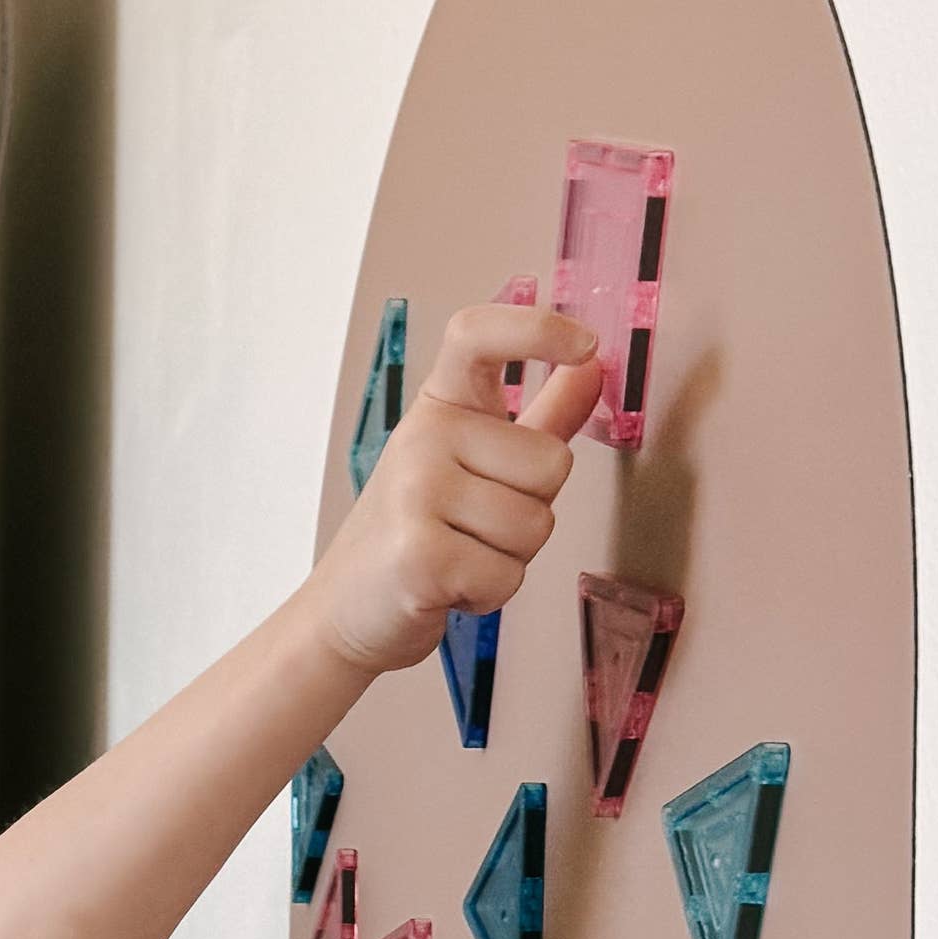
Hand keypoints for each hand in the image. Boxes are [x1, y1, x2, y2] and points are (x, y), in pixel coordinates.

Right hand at [307, 299, 604, 685]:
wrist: (346, 609)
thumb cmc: (416, 534)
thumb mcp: (475, 462)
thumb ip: (540, 415)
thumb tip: (591, 367)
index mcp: (439, 407)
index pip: (479, 336)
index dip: (538, 328)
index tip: (584, 345)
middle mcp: (423, 437)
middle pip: (552, 463)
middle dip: (532, 510)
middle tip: (476, 527)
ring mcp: (415, 492)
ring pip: (535, 526)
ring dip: (509, 558)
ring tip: (461, 556)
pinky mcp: (419, 555)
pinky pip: (507, 575)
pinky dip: (488, 594)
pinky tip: (450, 585)